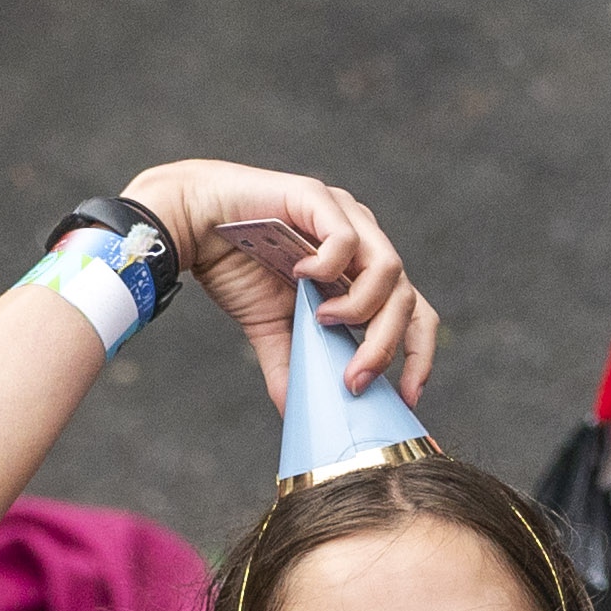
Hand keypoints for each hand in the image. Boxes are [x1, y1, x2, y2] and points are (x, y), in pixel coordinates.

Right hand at [118, 161, 436, 409]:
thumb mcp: (268, 329)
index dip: (418, 355)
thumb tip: (297, 413)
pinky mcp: (317, 198)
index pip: (413, 312)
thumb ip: (291, 366)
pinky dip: (330, 264)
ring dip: (361, 307)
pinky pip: (346, 237)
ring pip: (388, 268)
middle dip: (384, 346)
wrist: (191, 224)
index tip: (406, 397)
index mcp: (360, 273)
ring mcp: (343, 217)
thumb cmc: (235, 267)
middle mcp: (362, 243)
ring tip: (324, 321)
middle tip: (353, 379)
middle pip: (405, 298)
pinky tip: (300, 277)